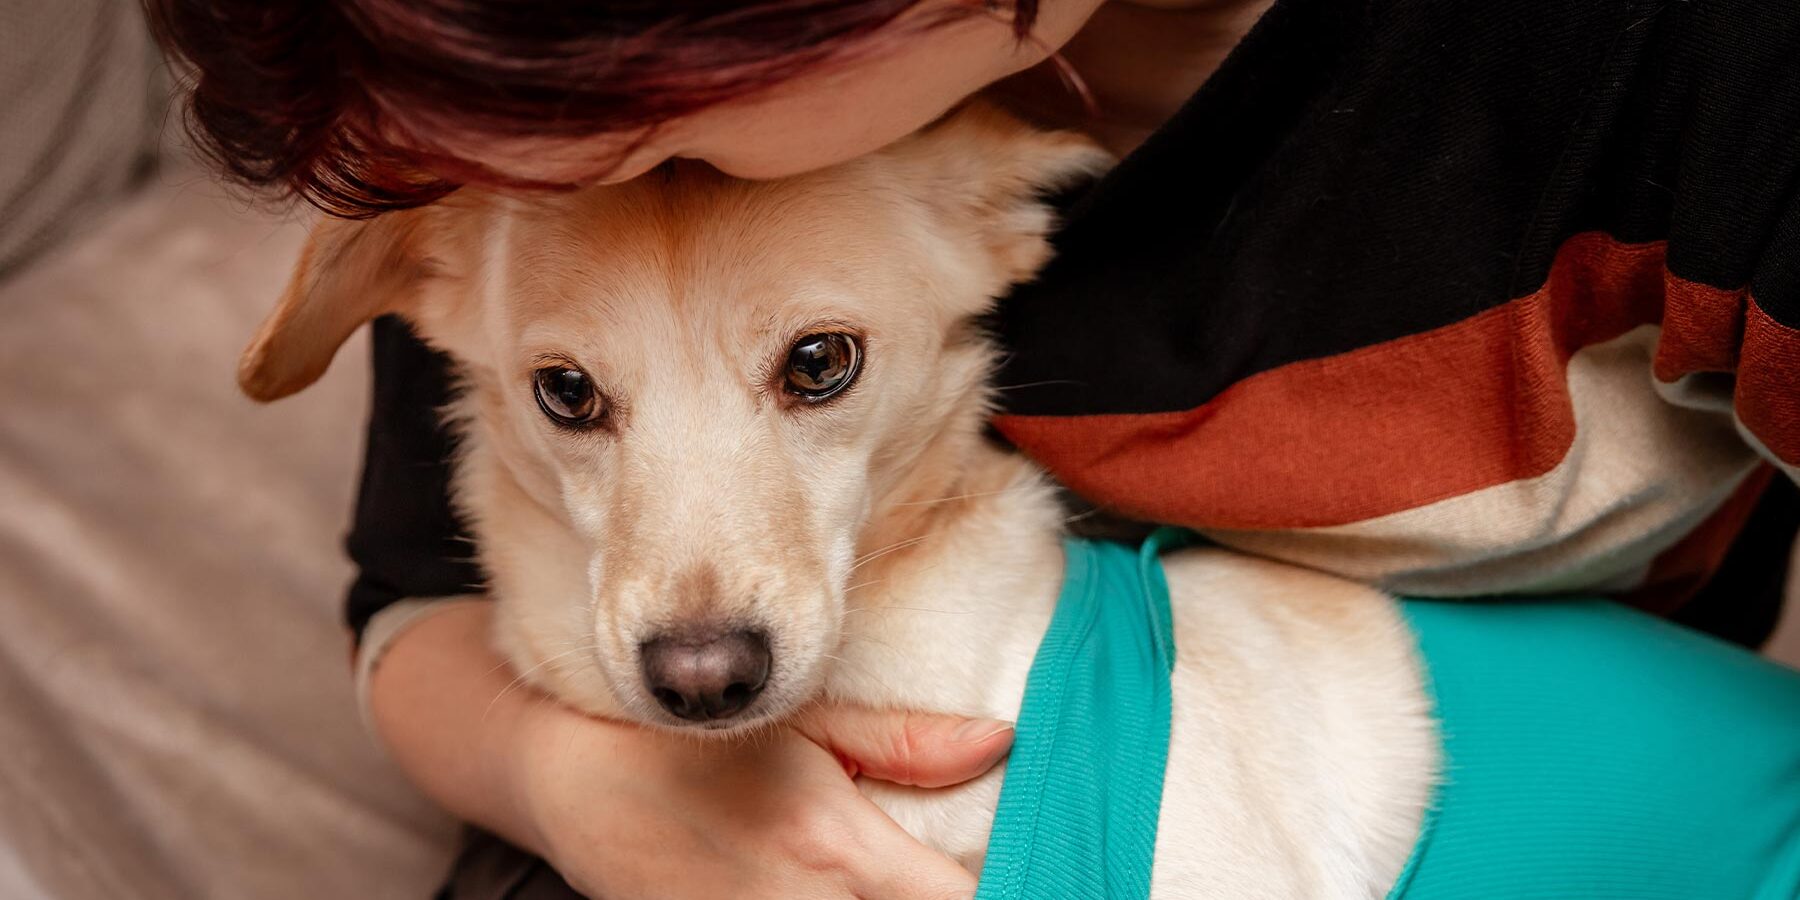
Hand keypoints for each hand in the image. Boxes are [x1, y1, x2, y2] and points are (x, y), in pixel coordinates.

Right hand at [512, 701, 1012, 899]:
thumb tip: (1002, 740)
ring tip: (895, 879)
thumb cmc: (696, 739)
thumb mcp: (804, 721)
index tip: (1009, 864)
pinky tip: (838, 891)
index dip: (996, 883)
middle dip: (940, 898)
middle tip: (939, 872)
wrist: (567, 780)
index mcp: (835, 844)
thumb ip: (907, 741)